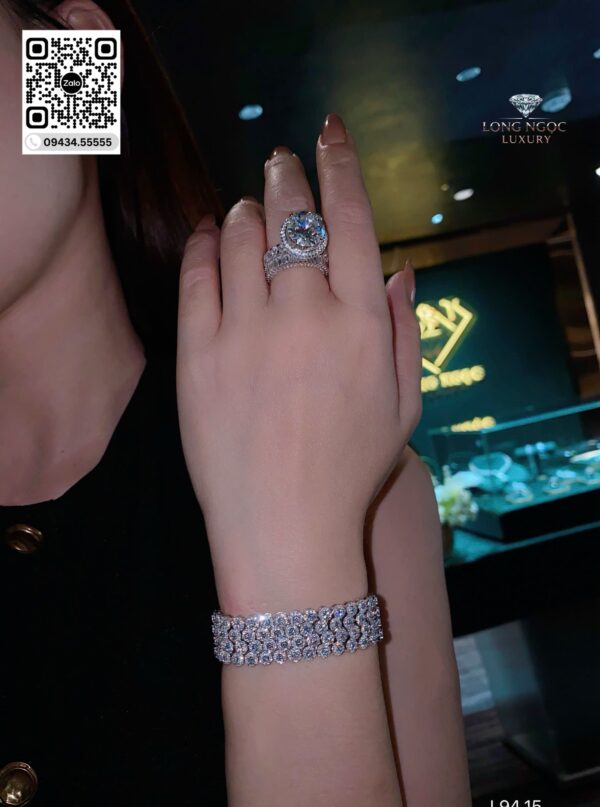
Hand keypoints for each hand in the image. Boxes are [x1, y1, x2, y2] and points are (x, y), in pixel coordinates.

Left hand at [176, 114, 420, 610]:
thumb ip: (403, 330)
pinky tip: (210, 234)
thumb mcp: (403, 404)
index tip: (330, 135)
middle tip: (280, 159)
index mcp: (361, 321)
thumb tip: (401, 270)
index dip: (341, 167)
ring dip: (248, 210)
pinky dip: (205, 244)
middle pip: (293, 218)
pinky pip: (198, 276)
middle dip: (288, 176)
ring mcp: (246, 330)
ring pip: (243, 239)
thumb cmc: (350, 469)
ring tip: (248, 204)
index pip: (352, 220)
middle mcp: (305, 312)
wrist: (284, 524)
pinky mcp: (198, 352)